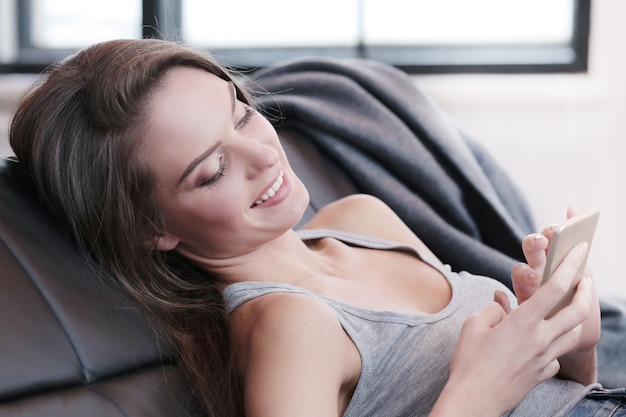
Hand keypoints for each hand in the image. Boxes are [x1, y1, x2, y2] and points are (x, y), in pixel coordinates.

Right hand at [431, 236, 595, 416]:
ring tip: (571, 307)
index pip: (554, 288)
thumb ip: (492, 309)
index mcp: (523, 322)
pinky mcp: (543, 373)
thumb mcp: (473, 326)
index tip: (580, 251)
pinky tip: (542, 340)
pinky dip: (554, 343)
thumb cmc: (470, 362)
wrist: (474, 400)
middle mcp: (540, 340)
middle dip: (586, 292)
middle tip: (587, 280)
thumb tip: (501, 305)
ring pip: (572, 333)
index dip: (570, 266)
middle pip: (577, 312)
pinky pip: (556, 354)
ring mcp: (544, 359)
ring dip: (576, 317)